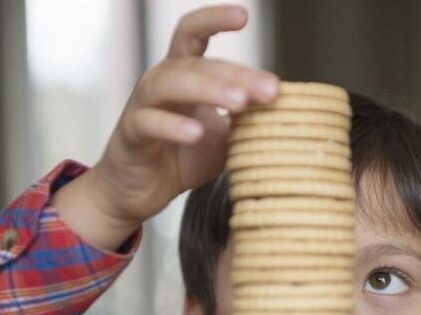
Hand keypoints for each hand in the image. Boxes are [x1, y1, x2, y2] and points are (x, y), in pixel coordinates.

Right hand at [53, 5, 278, 248]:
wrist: (138, 192)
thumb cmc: (182, 157)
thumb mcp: (224, 135)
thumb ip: (248, 120)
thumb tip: (290, 111)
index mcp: (183, 74)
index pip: (194, 34)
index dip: (214, 19)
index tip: (243, 16)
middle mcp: (160, 82)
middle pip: (196, 63)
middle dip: (236, 74)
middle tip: (270, 90)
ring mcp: (142, 106)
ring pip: (170, 84)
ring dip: (208, 89)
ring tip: (239, 102)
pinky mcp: (130, 136)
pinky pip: (149, 123)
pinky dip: (173, 126)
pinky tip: (196, 133)